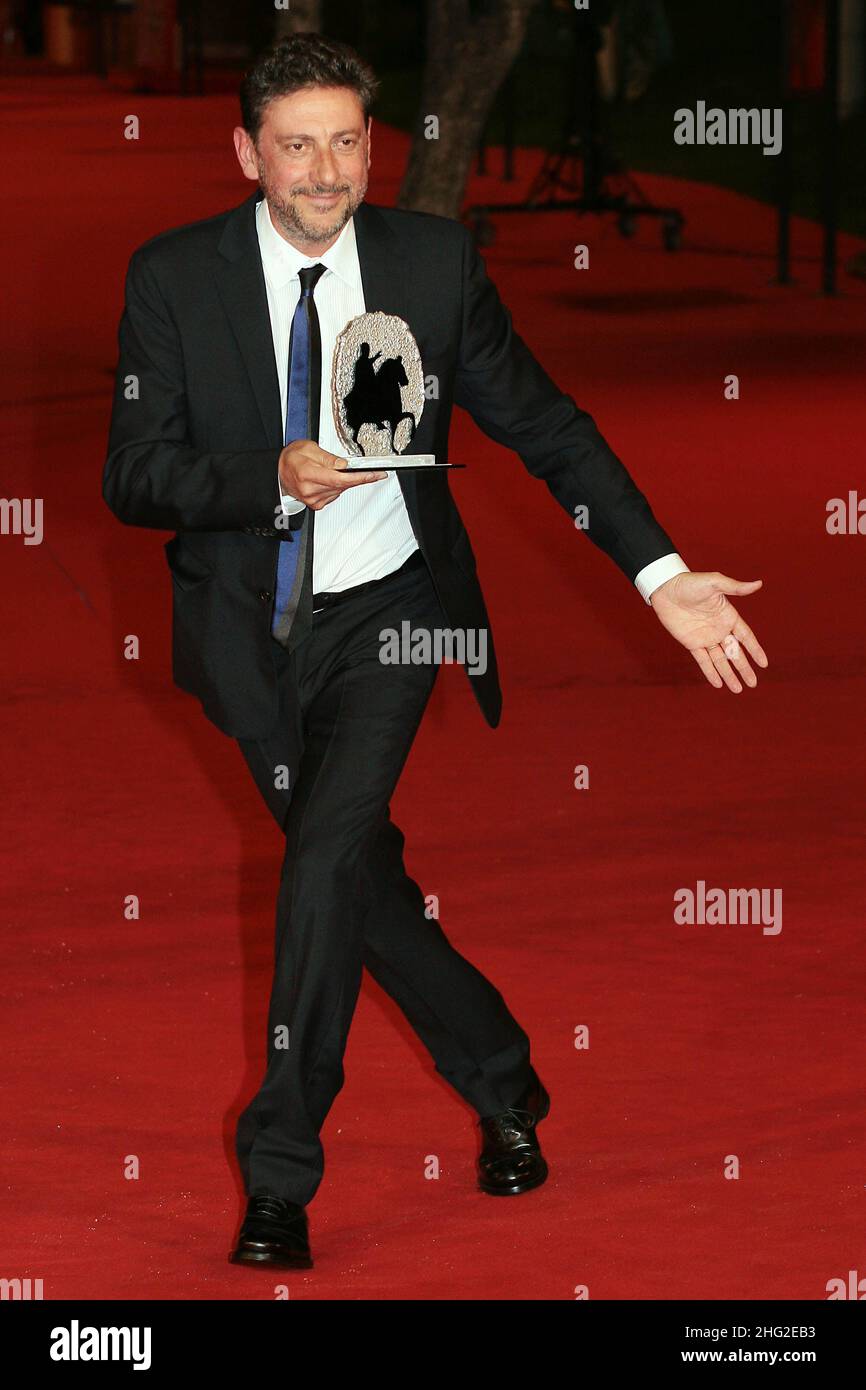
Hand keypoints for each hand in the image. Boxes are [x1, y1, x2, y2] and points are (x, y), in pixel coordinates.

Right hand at [279, 440, 385, 509]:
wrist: (278, 471)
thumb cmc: (290, 458)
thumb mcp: (308, 448)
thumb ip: (328, 457)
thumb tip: (344, 465)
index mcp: (308, 474)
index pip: (340, 479)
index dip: (360, 478)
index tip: (375, 475)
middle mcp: (310, 490)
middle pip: (342, 485)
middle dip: (353, 476)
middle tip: (359, 468)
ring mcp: (313, 499)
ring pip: (340, 490)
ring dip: (342, 480)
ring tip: (333, 470)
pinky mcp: (316, 504)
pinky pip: (334, 495)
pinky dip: (336, 486)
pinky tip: (328, 479)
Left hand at [649, 571, 767, 691]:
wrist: (665, 589)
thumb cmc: (690, 582)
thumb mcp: (714, 583)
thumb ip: (736, 587)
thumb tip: (759, 584)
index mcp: (729, 616)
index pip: (746, 637)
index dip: (755, 650)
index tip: (764, 664)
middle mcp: (719, 629)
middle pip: (735, 653)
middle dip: (744, 668)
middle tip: (753, 684)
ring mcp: (706, 638)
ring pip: (720, 660)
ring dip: (729, 675)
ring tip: (738, 690)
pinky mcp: (691, 643)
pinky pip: (703, 661)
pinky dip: (710, 672)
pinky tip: (718, 684)